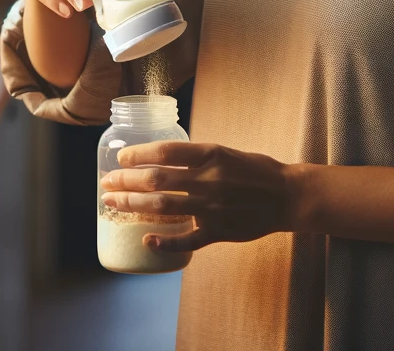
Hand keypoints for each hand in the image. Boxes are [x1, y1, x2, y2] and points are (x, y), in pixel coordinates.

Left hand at [99, 141, 301, 253]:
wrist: (286, 195)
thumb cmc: (257, 169)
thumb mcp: (228, 151)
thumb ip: (199, 157)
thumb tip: (165, 158)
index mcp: (212, 154)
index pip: (165, 151)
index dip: (138, 154)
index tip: (120, 157)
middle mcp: (208, 180)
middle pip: (157, 180)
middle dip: (126, 182)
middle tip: (106, 183)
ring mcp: (212, 208)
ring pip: (163, 207)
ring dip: (133, 206)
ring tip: (112, 205)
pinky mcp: (218, 231)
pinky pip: (186, 240)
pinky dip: (164, 242)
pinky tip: (146, 240)